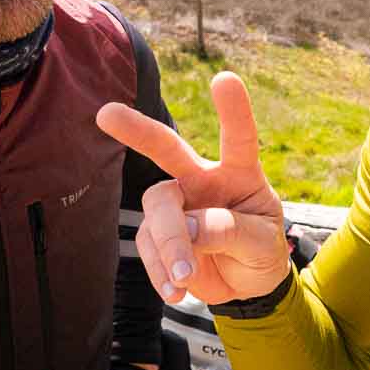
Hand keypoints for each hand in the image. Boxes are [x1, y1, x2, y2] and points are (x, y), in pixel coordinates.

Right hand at [96, 71, 289, 304]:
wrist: (247, 285)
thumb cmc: (261, 251)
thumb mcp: (262, 243)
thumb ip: (230, 231)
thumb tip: (189, 227)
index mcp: (239, 172)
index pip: (237, 136)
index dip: (233, 109)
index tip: (224, 79)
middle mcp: (203, 179)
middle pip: (167, 150)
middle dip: (138, 130)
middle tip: (107, 115)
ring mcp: (179, 204)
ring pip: (157, 209)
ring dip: (169, 245)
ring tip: (185, 279)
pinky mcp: (159, 233)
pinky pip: (149, 246)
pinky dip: (160, 271)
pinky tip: (177, 290)